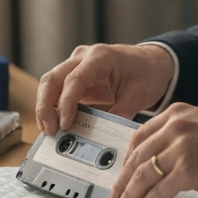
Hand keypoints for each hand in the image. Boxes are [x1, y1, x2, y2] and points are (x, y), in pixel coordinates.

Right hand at [35, 43, 173, 133]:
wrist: (152, 62)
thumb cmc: (147, 74)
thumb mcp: (137, 96)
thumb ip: (118, 116)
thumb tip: (100, 140)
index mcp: (101, 57)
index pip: (75, 79)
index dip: (66, 103)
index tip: (64, 125)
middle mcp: (84, 56)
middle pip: (52, 79)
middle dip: (45, 107)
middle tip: (50, 132)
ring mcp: (76, 64)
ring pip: (49, 83)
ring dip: (45, 108)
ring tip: (50, 132)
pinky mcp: (74, 74)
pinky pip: (56, 89)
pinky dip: (52, 106)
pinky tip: (55, 124)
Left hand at [108, 103, 197, 197]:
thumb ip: (181, 136)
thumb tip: (161, 161)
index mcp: (176, 114)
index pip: (139, 136)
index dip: (126, 159)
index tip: (121, 174)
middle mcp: (174, 127)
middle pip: (137, 157)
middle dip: (122, 180)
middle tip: (113, 197)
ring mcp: (180, 148)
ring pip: (143, 175)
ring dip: (128, 196)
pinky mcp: (188, 170)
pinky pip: (158, 191)